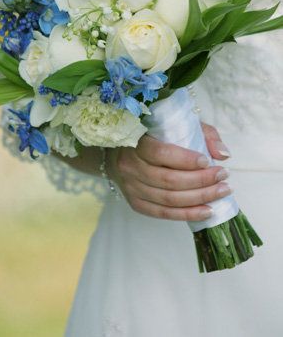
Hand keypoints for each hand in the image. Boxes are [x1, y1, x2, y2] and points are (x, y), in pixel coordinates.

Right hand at [108, 123, 231, 220]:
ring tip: (222, 192)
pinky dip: (187, 214)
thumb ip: (202, 134)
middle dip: (201, 181)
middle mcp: (131, 167)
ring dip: (200, 198)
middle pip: (169, 180)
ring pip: (169, 199)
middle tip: (224, 176)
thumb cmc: (151, 136)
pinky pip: (163, 213)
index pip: (161, 154)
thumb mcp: (176, 126)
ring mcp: (131, 187)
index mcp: (136, 143)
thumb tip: (223, 154)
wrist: (116, 153)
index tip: (208, 161)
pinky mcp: (135, 203)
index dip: (186, 160)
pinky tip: (207, 211)